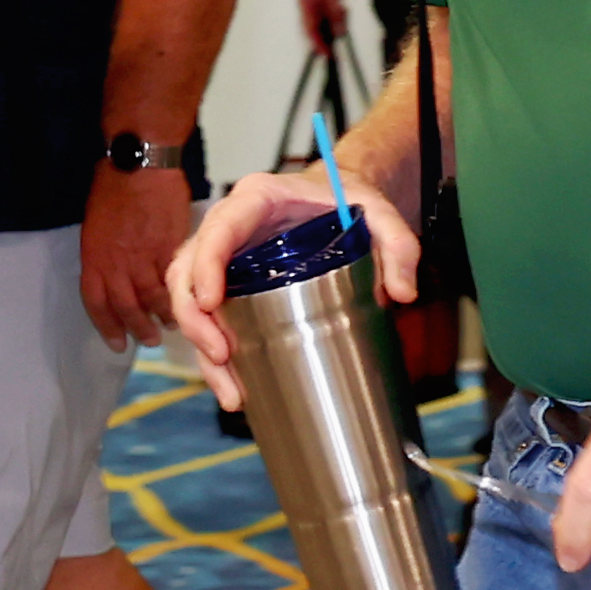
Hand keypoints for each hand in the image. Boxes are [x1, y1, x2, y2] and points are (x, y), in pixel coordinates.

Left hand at [81, 162, 181, 349]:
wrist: (139, 165)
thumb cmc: (111, 187)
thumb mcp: (95, 225)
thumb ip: (103, 254)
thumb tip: (113, 275)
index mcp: (95, 257)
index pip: (96, 302)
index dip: (106, 326)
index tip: (117, 344)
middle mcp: (117, 263)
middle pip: (126, 306)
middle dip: (137, 327)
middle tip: (148, 341)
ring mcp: (145, 256)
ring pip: (153, 297)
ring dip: (162, 315)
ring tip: (170, 325)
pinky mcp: (170, 247)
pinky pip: (175, 279)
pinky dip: (181, 294)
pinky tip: (188, 301)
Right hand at [165, 164, 414, 399]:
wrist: (342, 202)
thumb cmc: (352, 201)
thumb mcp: (382, 214)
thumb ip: (400, 244)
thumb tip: (403, 293)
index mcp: (258, 199)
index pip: (218, 228)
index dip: (205, 265)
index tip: (211, 303)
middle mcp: (231, 224)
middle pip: (188, 269)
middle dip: (195, 318)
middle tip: (222, 355)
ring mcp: (226, 255)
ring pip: (189, 298)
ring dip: (200, 346)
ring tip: (230, 390)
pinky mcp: (230, 282)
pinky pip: (208, 315)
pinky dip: (213, 352)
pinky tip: (234, 385)